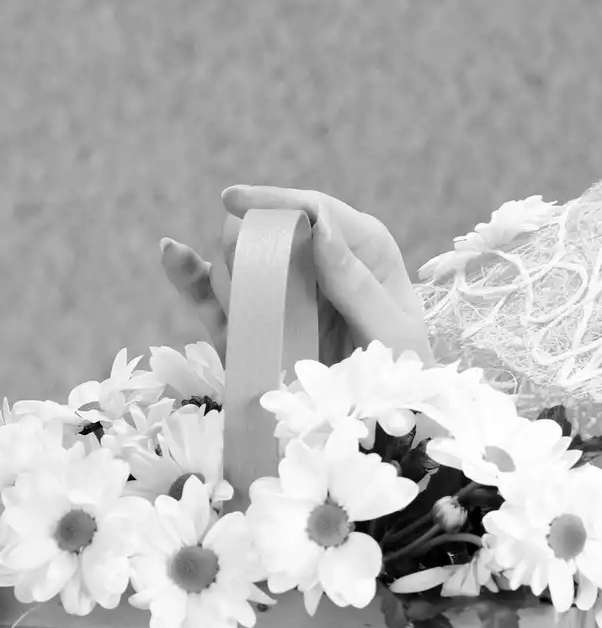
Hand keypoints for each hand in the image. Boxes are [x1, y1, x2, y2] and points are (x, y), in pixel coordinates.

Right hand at [160, 185, 433, 364]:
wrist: (385, 427)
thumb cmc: (402, 375)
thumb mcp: (393, 333)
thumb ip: (357, 283)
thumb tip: (320, 226)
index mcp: (363, 252)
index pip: (317, 211)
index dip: (277, 201)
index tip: (234, 200)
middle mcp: (319, 264)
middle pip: (272, 229)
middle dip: (254, 241)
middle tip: (248, 266)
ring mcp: (283, 293)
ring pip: (241, 260)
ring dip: (233, 269)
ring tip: (252, 306)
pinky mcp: (254, 324)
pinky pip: (216, 298)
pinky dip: (191, 276)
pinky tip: (172, 253)